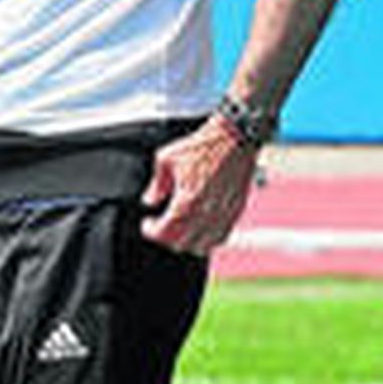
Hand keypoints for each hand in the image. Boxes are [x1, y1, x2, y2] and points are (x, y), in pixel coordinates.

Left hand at [140, 118, 259, 255]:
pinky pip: (221, 237)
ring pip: (203, 246)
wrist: (234, 137)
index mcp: (187, 201)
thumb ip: (156, 184)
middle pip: (182, 244)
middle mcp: (206, 213)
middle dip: (166, 238)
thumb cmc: (202, 145)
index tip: (147, 224)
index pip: (164, 233)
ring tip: (179, 229)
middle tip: (160, 226)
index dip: (151, 232)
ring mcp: (224, 214)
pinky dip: (208, 239)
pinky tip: (199, 228)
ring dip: (187, 242)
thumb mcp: (166, 159)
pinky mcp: (236, 211)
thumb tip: (149, 201)